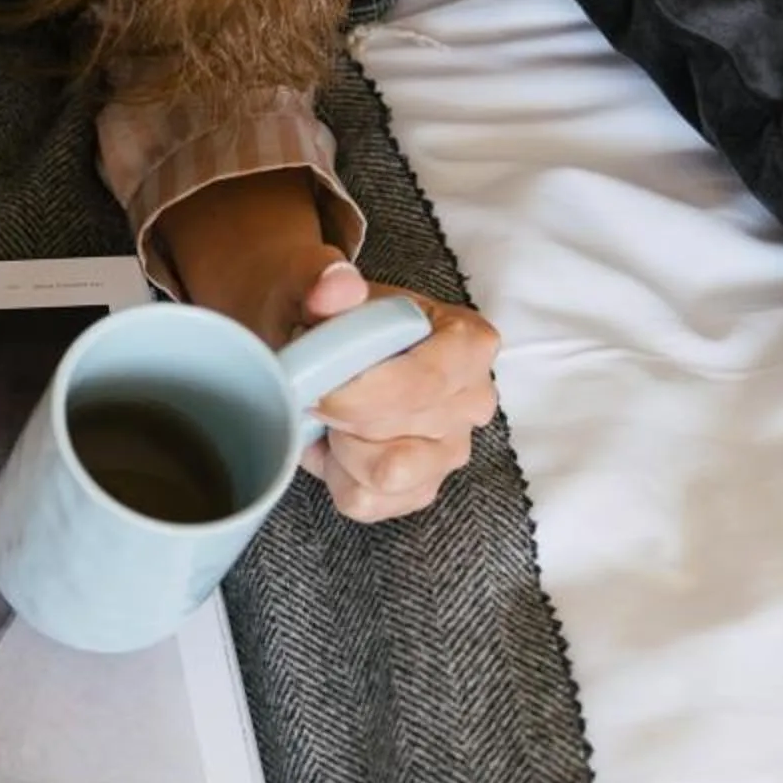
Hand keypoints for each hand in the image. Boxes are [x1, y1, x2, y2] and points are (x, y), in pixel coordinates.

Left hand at [159, 170, 497, 524]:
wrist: (309, 350)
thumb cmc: (325, 319)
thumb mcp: (313, 286)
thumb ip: (320, 280)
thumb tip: (336, 285)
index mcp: (468, 342)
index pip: (429, 382)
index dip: (365, 393)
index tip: (319, 387)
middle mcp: (473, 400)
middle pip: (400, 429)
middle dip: (343, 414)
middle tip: (319, 387)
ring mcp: (450, 451)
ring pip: (386, 473)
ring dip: (340, 446)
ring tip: (332, 415)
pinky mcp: (420, 489)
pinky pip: (367, 502)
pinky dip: (335, 476)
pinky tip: (335, 443)